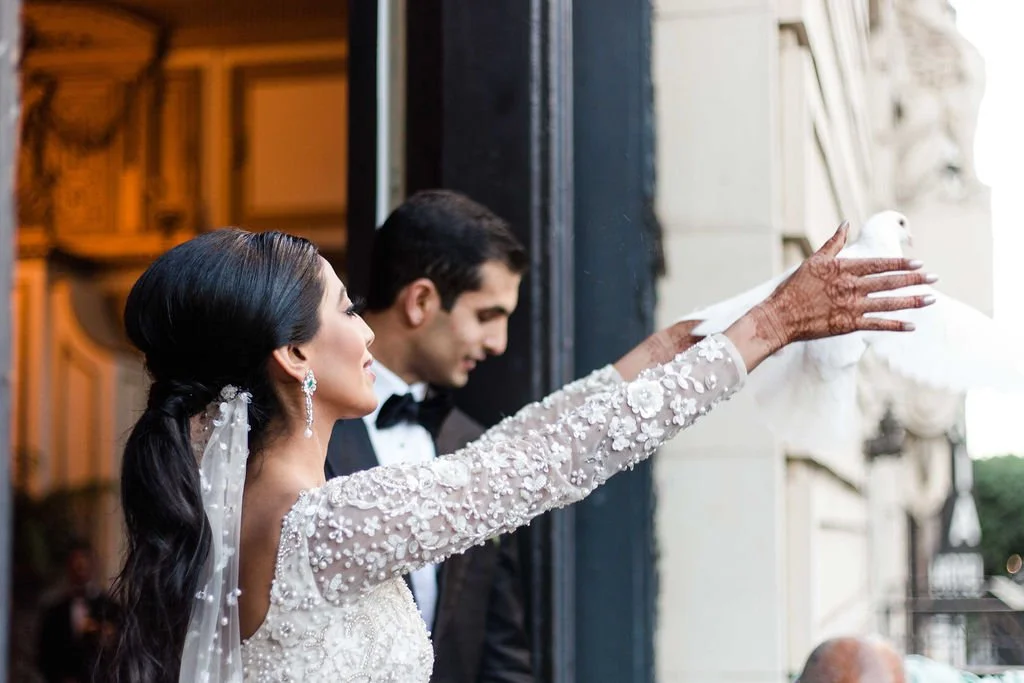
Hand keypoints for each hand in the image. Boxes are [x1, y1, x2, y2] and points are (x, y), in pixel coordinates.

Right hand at [751, 221, 934, 349]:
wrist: (780, 315)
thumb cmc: (794, 287)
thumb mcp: (813, 260)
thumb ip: (833, 243)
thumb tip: (845, 224)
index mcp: (843, 269)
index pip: (878, 264)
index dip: (900, 264)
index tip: (918, 263)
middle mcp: (851, 286)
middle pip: (889, 282)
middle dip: (914, 280)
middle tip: (935, 278)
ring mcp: (851, 306)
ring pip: (888, 303)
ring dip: (912, 301)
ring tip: (931, 300)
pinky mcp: (847, 324)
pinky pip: (877, 325)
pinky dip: (895, 325)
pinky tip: (912, 325)